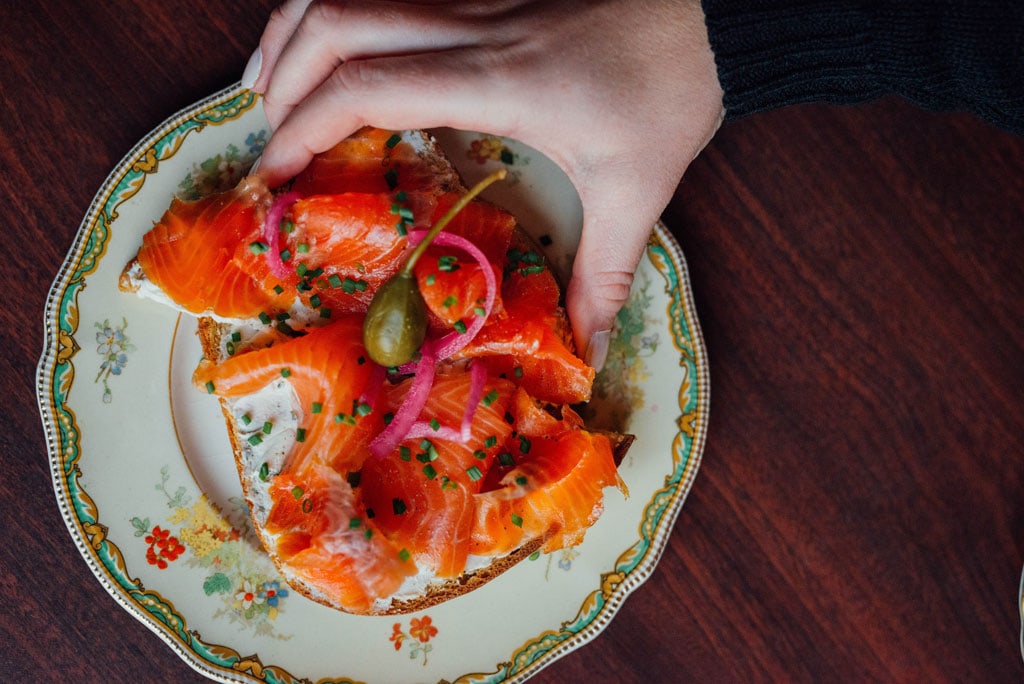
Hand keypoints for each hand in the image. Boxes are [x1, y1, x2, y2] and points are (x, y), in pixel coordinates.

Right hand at [248, 0, 723, 367]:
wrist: (714, 14)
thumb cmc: (673, 91)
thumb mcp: (638, 191)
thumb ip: (604, 276)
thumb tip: (583, 351)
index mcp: (494, 78)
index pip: (365, 85)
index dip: (303, 126)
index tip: (275, 176)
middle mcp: (468, 29)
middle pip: (334, 22)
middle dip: (280, 77)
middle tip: (263, 140)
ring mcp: (472, 0)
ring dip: (294, 31)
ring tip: (264, 85)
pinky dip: (336, 11)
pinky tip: (328, 45)